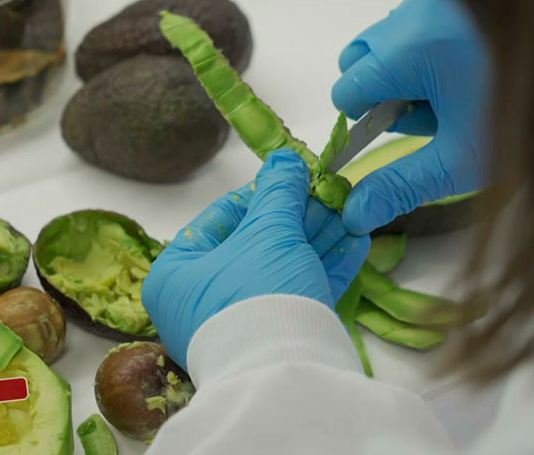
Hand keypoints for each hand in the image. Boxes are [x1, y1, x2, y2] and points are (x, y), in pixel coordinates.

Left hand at [141, 150, 370, 368]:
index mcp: (177, 273)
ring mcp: (238, 322)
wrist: (285, 375)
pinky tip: (356, 243)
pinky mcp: (273, 339)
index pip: (220, 218)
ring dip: (319, 239)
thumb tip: (284, 159)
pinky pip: (297, 294)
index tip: (296, 176)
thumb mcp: (269, 231)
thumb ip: (278, 191)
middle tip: (330, 193)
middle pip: (256, 243)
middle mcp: (199, 301)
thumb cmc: (258, 295)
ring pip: (282, 268)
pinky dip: (325, 269)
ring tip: (351, 213)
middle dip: (300, 217)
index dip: (263, 193)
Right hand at [331, 0, 490, 233]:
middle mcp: (415, 11)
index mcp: (407, 49)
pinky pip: (424, 20)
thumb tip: (354, 214)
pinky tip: (475, 70)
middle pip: (362, 58)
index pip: (346, 88)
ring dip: (411, 71)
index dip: (366, 123)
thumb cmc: (527, 116)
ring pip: (392, 38)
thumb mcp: (460, 161)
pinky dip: (435, 48)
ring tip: (459, 96)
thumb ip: (402, 186)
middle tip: (434, 118)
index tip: (402, 137)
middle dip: (385, 94)